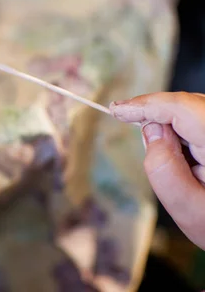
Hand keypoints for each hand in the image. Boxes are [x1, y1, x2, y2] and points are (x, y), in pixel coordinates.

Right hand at [110, 92, 204, 248]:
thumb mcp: (188, 209)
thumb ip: (163, 168)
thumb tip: (150, 130)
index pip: (182, 108)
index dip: (146, 104)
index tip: (118, 110)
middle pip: (189, 104)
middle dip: (158, 113)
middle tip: (129, 126)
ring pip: (196, 110)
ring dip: (174, 125)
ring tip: (169, 157)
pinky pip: (202, 121)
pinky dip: (186, 130)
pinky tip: (182, 152)